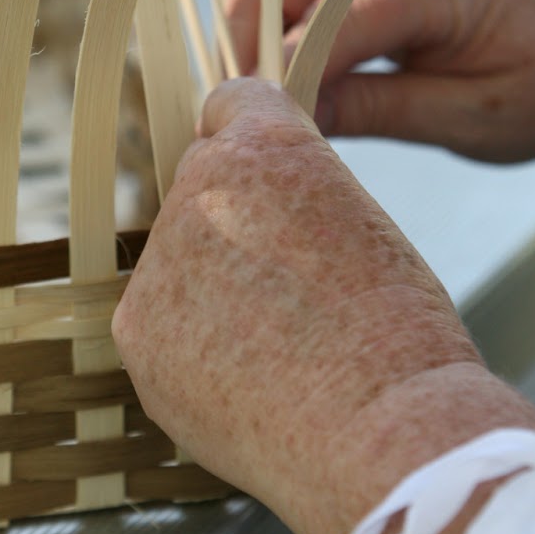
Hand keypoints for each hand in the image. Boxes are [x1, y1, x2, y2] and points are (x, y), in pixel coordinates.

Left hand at [112, 78, 480, 533]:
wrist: (384, 429)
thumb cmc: (399, 333)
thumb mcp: (361, 219)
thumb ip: (292, 195)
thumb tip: (256, 212)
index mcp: (267, 143)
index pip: (231, 104)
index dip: (254, 146)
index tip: (268, 182)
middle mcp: (200, 185)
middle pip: (201, 188)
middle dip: (234, 225)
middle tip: (290, 289)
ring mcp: (160, 260)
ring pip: (177, 261)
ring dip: (211, 291)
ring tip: (280, 349)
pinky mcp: (135, 330)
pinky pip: (158, 325)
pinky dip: (192, 350)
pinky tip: (249, 382)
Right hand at [227, 0, 534, 161]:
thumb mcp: (476, 120)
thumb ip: (382, 110)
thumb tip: (292, 119)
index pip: (323, 27)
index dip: (281, 85)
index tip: (263, 141)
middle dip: (246, 49)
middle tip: (249, 122)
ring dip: (258, 36)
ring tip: (267, 107)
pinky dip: (283, 26)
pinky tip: (296, 82)